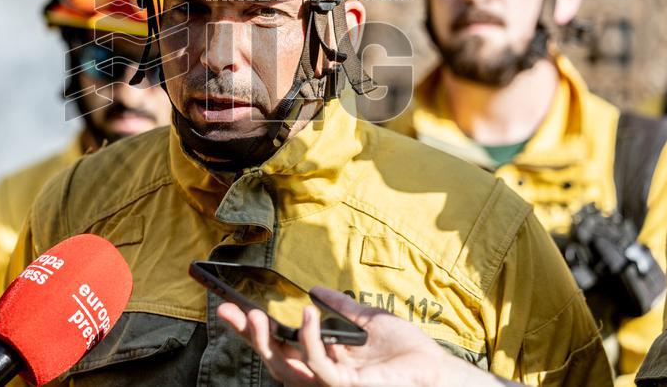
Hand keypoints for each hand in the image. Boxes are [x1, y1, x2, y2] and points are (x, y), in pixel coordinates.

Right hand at [218, 286, 511, 386]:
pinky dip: (308, 341)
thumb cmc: (408, 352)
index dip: (253, 330)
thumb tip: (315, 290)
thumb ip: (341, 307)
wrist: (439, 371)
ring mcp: (333, 384)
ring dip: (266, 341)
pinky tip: (307, 314)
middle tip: (227, 311)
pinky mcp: (348, 386)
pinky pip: (319, 367)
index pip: (280, 346)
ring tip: (255, 314)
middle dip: (247, 337)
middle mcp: (322, 375)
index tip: (230, 307)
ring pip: (286, 369)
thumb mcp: (368, 319)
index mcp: (324, 359)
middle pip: (273, 359)